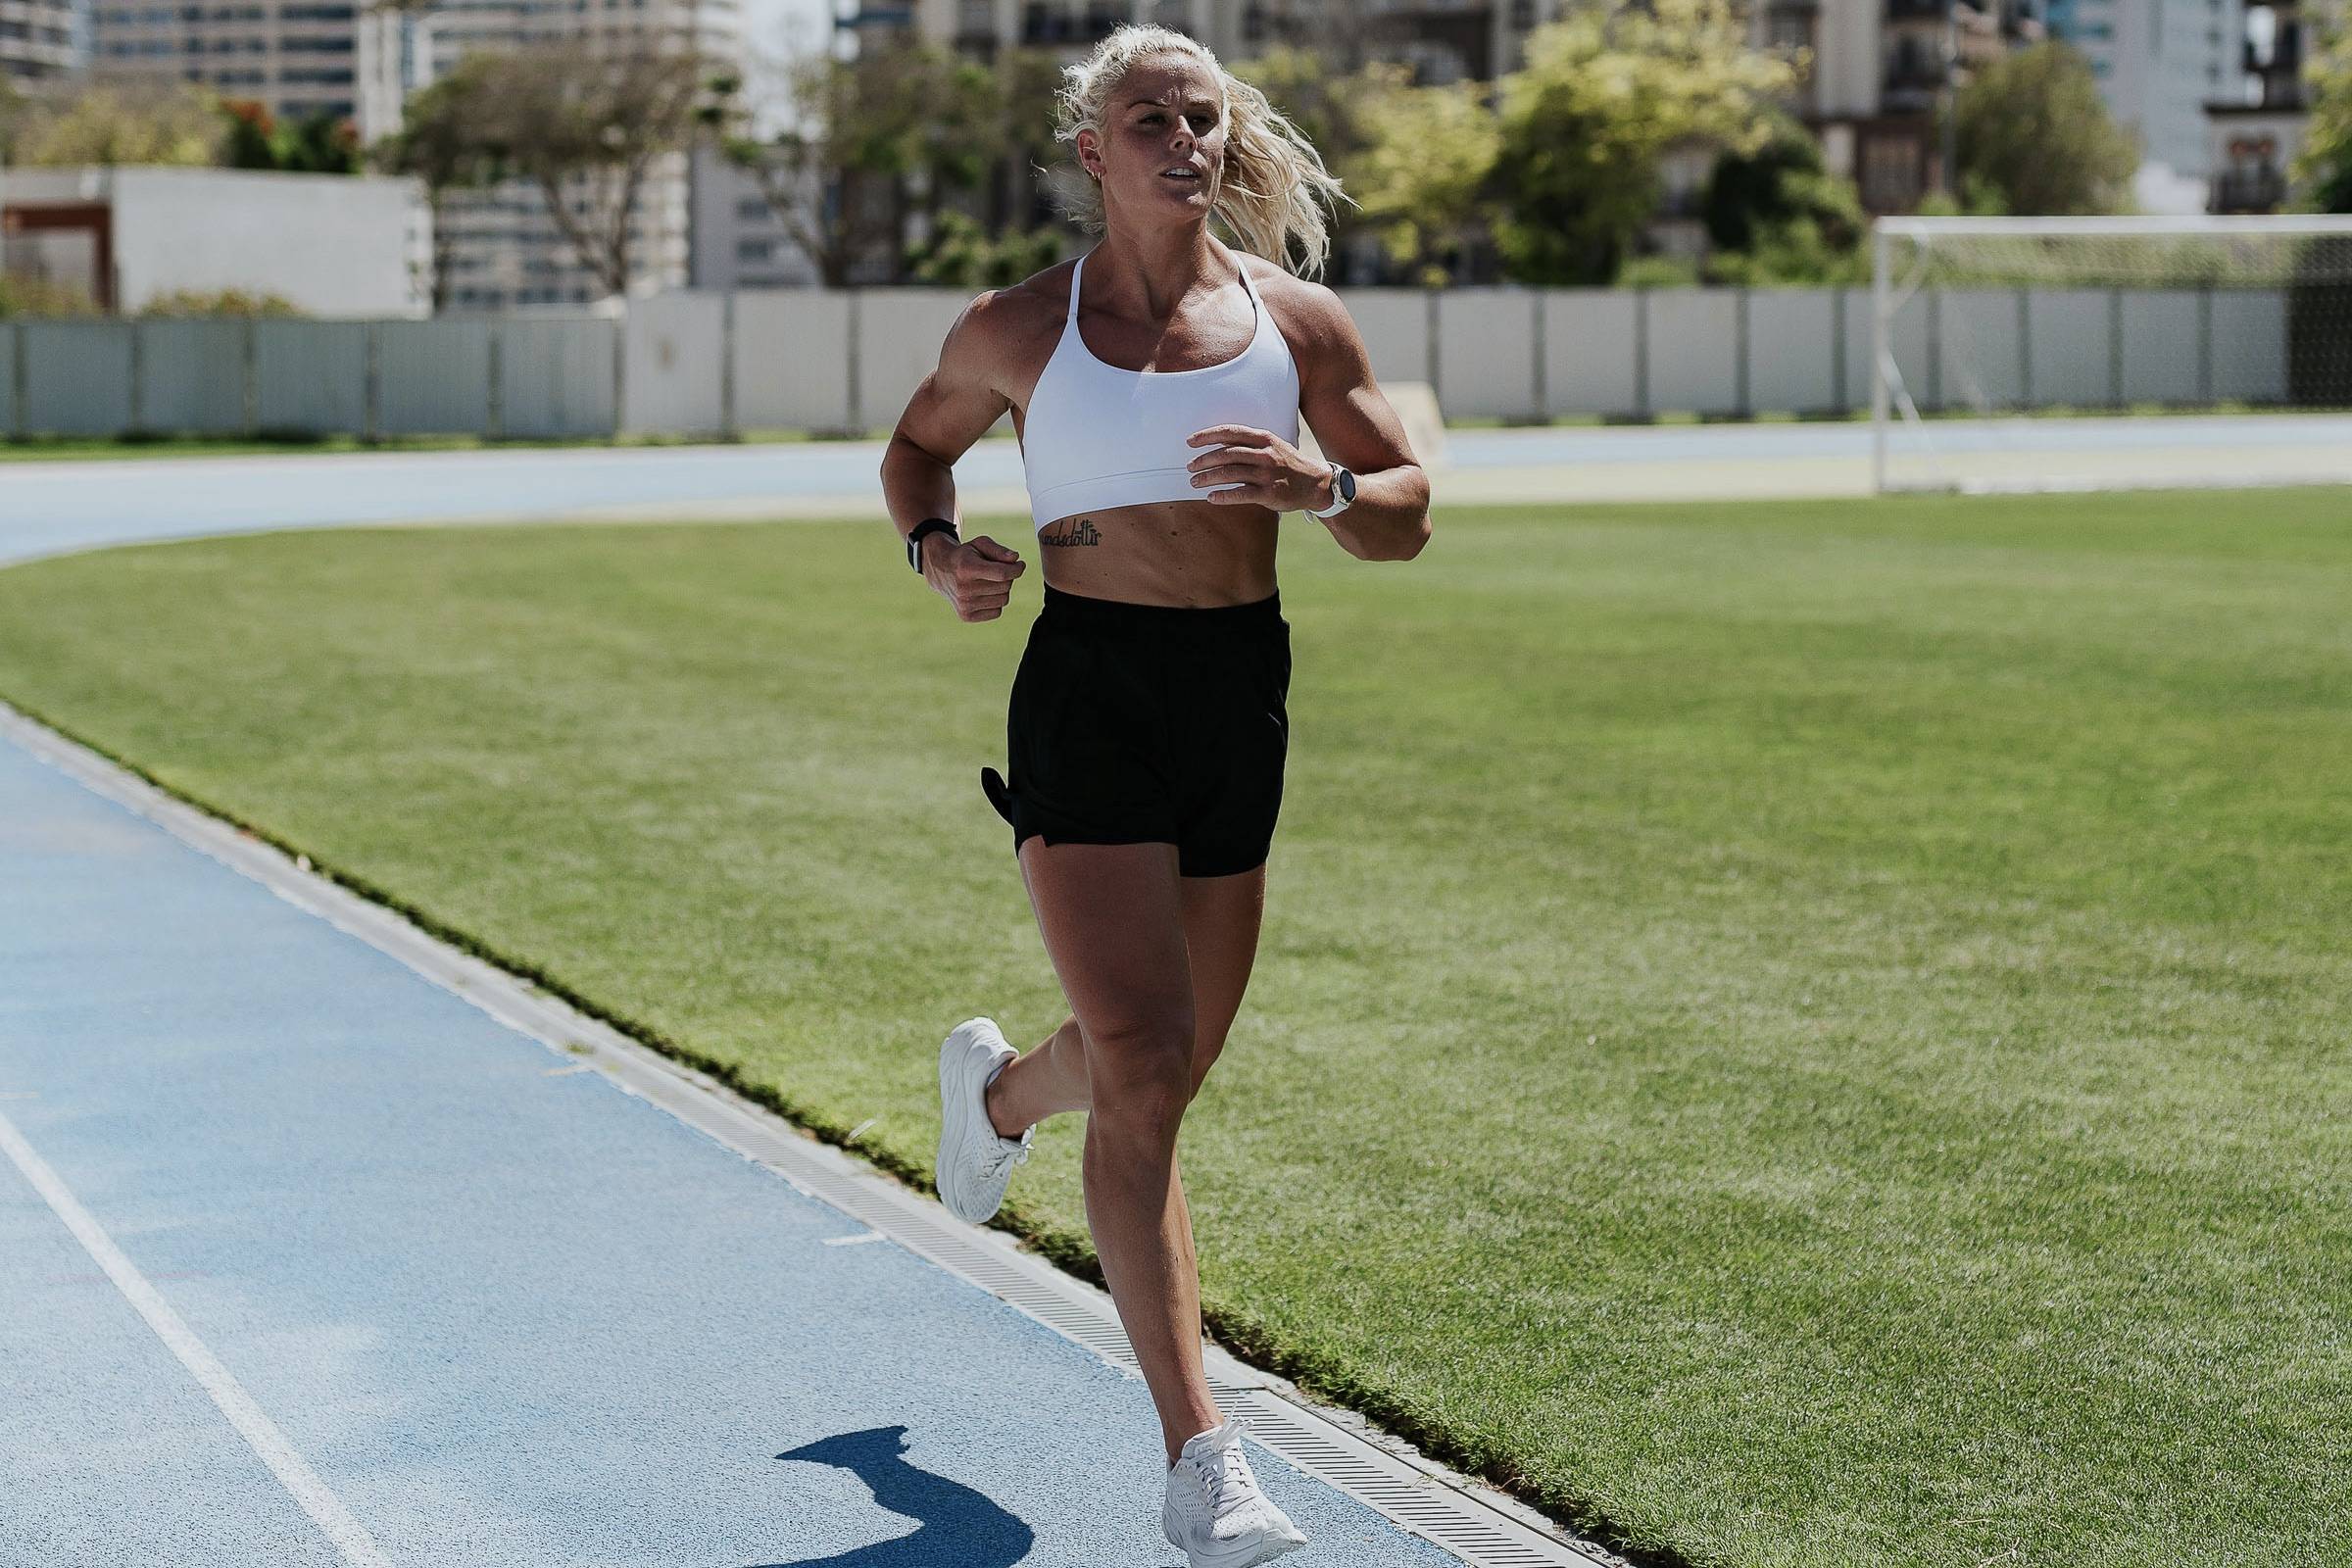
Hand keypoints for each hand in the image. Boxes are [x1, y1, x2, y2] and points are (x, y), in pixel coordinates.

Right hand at [925, 532, 1024, 620]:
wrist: (941, 571)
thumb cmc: (966, 556)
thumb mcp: (980, 544)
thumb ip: (999, 550)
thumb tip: (1015, 558)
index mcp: (966, 569)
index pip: (1002, 573)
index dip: (1016, 569)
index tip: (1020, 564)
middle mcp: (964, 589)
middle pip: (1005, 587)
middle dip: (1008, 577)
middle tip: (998, 570)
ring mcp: (964, 605)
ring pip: (1003, 600)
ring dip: (1002, 590)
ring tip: (989, 581)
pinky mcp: (966, 616)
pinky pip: (997, 612)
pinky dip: (995, 602)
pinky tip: (984, 593)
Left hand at [1184, 425, 1330, 511]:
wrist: (1316, 483)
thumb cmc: (1289, 464)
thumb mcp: (1274, 445)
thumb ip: (1250, 444)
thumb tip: (1220, 444)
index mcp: (1265, 438)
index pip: (1231, 432)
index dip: (1208, 435)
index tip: (1191, 441)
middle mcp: (1265, 454)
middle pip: (1227, 453)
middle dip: (1204, 459)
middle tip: (1190, 466)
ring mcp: (1268, 474)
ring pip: (1230, 473)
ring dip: (1208, 477)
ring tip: (1195, 482)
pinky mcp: (1269, 494)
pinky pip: (1241, 494)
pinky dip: (1223, 496)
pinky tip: (1211, 497)